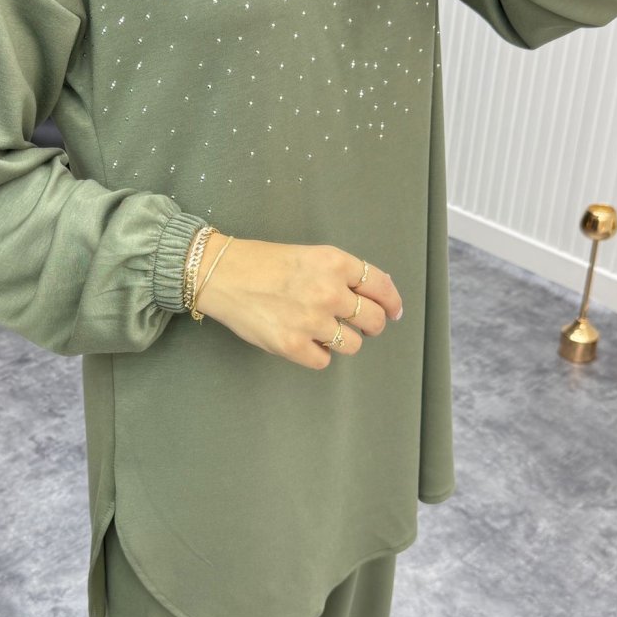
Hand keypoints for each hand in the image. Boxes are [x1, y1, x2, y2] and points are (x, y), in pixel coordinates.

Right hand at [192, 235, 403, 370]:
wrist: (222, 275)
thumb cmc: (263, 262)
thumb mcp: (310, 255)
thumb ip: (343, 273)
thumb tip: (378, 294)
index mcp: (334, 263)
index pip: (381, 286)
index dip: (392, 302)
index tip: (394, 311)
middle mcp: (328, 291)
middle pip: (373, 320)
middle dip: (371, 324)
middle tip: (360, 325)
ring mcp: (311, 321)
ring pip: (353, 345)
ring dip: (343, 341)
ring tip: (322, 330)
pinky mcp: (292, 345)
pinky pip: (324, 361)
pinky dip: (317, 354)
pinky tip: (303, 340)